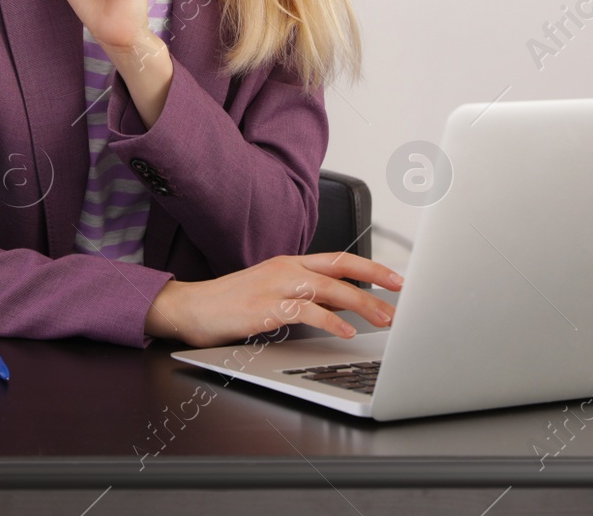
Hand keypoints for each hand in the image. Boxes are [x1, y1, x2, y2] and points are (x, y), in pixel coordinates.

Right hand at [143, 253, 404, 346]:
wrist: (191, 308)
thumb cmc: (232, 303)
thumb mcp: (275, 293)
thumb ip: (308, 297)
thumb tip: (344, 306)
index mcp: (291, 263)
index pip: (339, 259)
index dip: (371, 267)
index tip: (396, 278)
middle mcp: (287, 269)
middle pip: (341, 269)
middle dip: (376, 281)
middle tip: (401, 294)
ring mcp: (275, 286)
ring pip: (329, 288)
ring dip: (361, 304)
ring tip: (383, 318)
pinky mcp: (265, 307)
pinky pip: (305, 312)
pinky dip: (329, 321)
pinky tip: (345, 332)